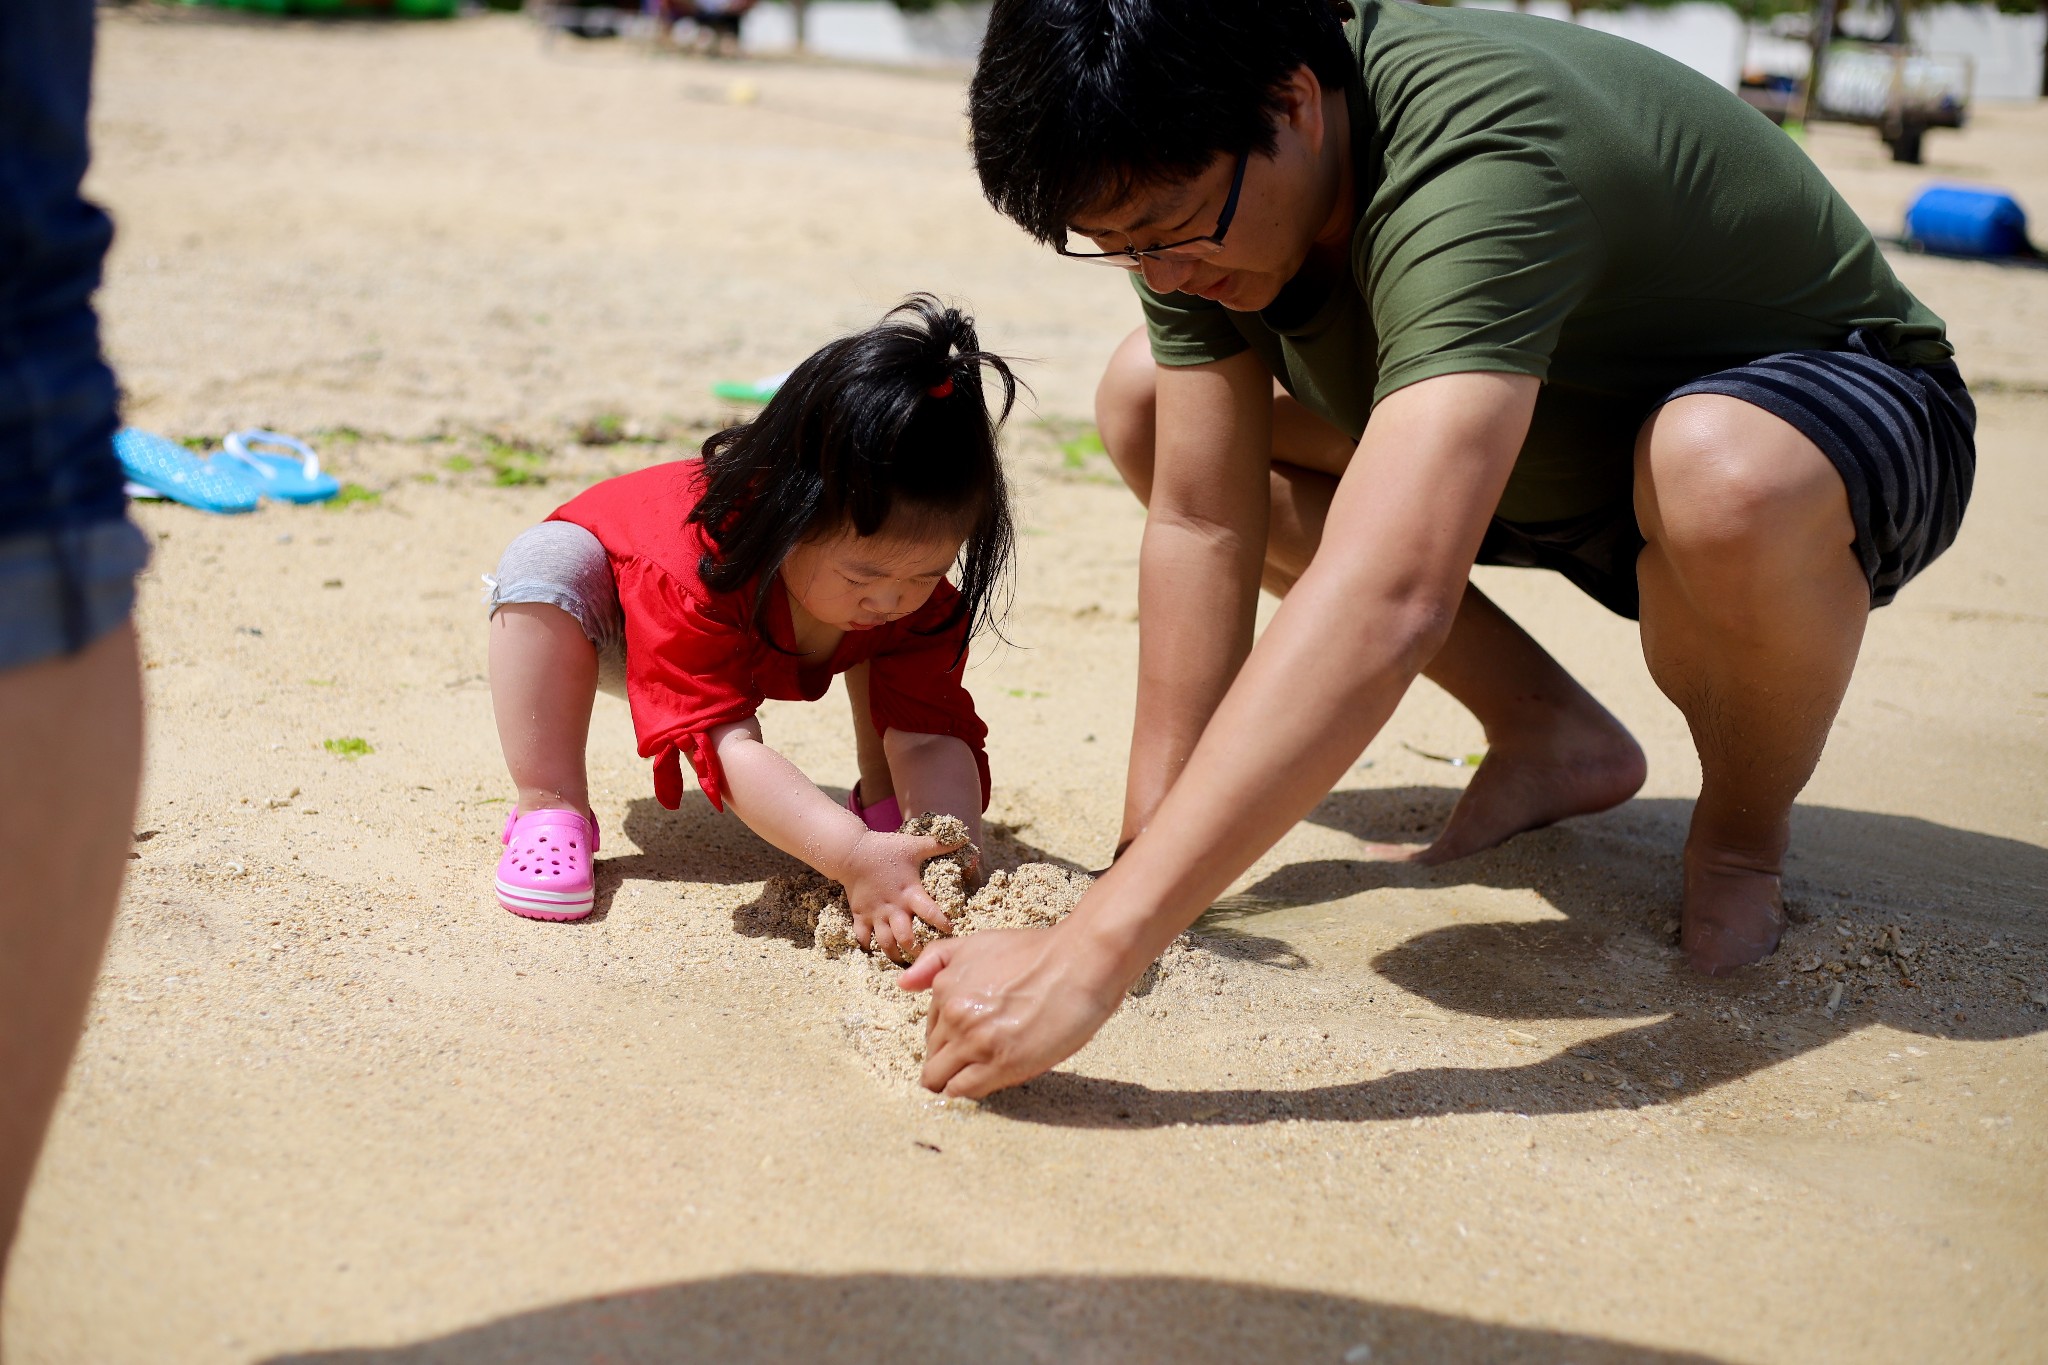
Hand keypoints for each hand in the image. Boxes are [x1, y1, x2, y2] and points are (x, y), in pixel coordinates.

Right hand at [837, 827, 965, 962]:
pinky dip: (868, 947)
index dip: (942, 923)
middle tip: (925, 957)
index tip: (951, 931)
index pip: (930, 912)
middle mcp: (893, 908)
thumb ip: (938, 845)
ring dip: (895, 954)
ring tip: (903, 962)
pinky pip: (862, 937)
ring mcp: (875, 914)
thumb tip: (962, 837)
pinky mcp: (859, 915)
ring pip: (885, 943)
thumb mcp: (914, 845)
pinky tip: (875, 954)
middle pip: (906, 937)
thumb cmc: (886, 849)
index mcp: (909, 892)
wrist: (851, 851)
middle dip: (916, 949)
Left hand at [897, 922, 1128, 1097]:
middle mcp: (955, 1015)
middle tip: (979, 1060)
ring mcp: (976, 1042)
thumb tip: (902, 984)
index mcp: (946, 988)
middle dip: (950, 1061)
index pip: (930, 1030)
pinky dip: (970, 1090)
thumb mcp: (978, 943)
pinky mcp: (1002, 1065)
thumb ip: (937, 960)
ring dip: (954, 1081)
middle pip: (933, 1057)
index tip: (971, 1040)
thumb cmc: (1037, 952)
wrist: (1080, 961)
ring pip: (941, 1079)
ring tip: (981, 1076)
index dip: (949, 1038)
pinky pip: (965, 1091)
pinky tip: (988, 1081)